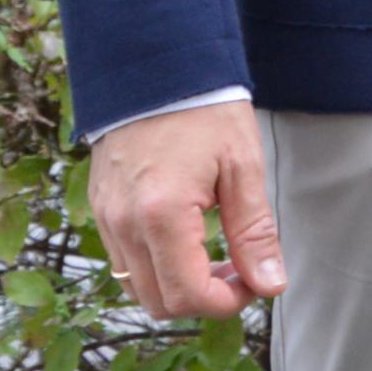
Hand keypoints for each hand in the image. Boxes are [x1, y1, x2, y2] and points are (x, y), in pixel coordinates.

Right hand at [86, 99, 284, 318]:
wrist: (155, 68)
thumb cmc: (204, 110)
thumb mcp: (242, 167)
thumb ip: (255, 232)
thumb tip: (270, 283)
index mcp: (160, 215)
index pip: (188, 295)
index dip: (228, 302)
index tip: (256, 283)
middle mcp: (123, 225)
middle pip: (158, 302)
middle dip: (204, 299)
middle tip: (240, 270)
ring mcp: (106, 218)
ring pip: (137, 287)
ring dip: (178, 286)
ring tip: (217, 255)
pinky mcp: (101, 210)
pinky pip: (124, 261)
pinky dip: (156, 266)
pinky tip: (188, 239)